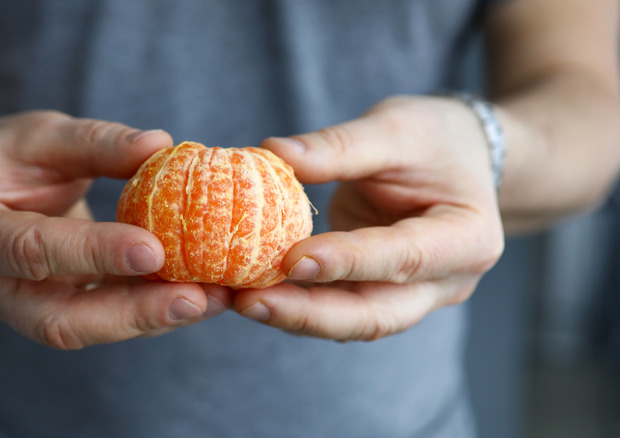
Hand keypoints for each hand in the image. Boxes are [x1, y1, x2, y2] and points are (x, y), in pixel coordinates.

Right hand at [0, 112, 230, 348]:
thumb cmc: (6, 159)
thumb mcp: (40, 135)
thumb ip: (94, 142)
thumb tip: (160, 144)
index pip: (32, 250)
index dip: (93, 253)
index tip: (154, 249)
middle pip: (60, 319)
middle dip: (133, 313)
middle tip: (198, 298)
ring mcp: (18, 309)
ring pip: (85, 329)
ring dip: (150, 318)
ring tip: (211, 299)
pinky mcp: (53, 312)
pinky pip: (100, 319)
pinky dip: (146, 309)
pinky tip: (195, 294)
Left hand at [234, 96, 504, 340]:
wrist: (460, 158)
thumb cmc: (434, 137)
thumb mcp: (396, 127)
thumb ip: (340, 145)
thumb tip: (273, 153)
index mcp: (467, 237)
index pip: (404, 258)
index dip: (348, 262)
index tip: (291, 259)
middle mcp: (446, 281)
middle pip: (376, 315)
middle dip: (309, 314)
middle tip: (247, 302)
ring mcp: (414, 296)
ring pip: (352, 321)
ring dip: (295, 316)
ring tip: (238, 300)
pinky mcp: (381, 293)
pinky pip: (339, 308)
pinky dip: (298, 304)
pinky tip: (254, 292)